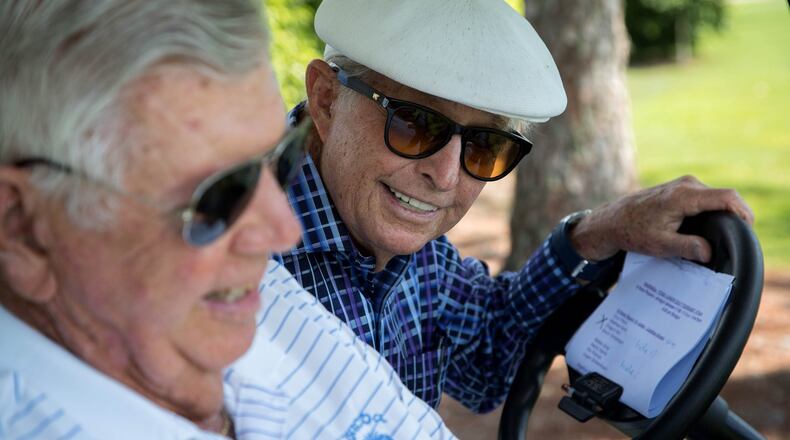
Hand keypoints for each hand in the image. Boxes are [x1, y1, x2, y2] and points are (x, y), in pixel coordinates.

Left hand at [569, 176, 754, 262]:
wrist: (612, 220)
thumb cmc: (633, 232)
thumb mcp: (660, 245)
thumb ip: (687, 247)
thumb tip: (709, 251)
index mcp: (684, 196)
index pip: (726, 197)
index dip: (743, 212)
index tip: (748, 230)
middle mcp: (687, 185)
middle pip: (725, 198)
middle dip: (733, 217)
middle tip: (734, 241)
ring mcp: (685, 184)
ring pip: (716, 198)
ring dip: (722, 215)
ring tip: (721, 237)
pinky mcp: (682, 188)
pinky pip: (706, 198)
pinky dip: (711, 211)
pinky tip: (708, 229)